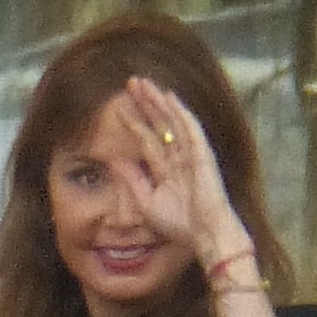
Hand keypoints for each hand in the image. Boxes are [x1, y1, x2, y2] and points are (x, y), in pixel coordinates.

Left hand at [115, 76, 247, 268]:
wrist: (203, 234)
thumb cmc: (178, 224)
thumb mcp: (146, 202)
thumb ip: (132, 180)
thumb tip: (114, 162)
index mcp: (165, 168)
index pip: (146, 139)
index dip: (134, 122)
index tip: (119, 107)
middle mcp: (178, 156)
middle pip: (159, 123)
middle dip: (145, 103)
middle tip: (131, 83)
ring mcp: (191, 153)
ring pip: (172, 120)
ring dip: (158, 101)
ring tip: (144, 83)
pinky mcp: (202, 153)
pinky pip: (190, 128)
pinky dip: (180, 112)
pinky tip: (169, 97)